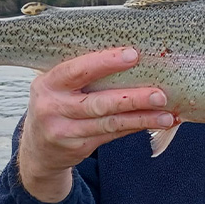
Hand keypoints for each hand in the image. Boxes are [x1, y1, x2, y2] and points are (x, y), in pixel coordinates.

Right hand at [17, 47, 177, 201]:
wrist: (37, 149)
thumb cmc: (56, 104)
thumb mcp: (56, 85)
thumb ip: (80, 72)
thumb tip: (128, 54)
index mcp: (48, 84)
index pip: (77, 71)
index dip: (105, 62)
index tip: (133, 55)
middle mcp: (53, 108)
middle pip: (98, 103)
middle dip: (131, 98)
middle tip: (160, 94)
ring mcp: (65, 132)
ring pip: (110, 124)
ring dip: (142, 118)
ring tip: (167, 115)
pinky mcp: (78, 148)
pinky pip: (112, 135)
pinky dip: (135, 127)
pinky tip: (154, 122)